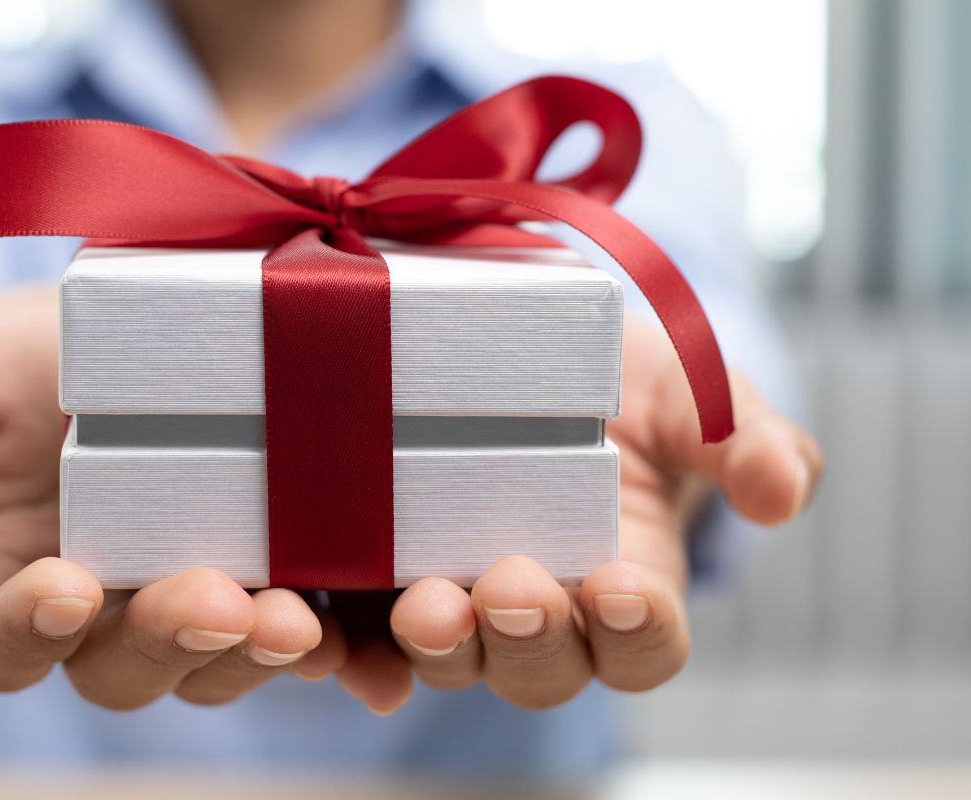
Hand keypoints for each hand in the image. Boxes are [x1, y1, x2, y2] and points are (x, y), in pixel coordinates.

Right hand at [0, 286, 347, 708]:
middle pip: (127, 666)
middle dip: (174, 641)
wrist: (90, 364)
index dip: (26, 629)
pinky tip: (372, 645)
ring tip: (304, 621)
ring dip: (262, 650)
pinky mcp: (266, 572)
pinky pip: (301, 628)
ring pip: (220, 658)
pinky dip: (340, 647)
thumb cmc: (4, 374)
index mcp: (7, 580)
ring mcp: (187, 597)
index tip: (65, 588)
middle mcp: (103, 612)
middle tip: (221, 601)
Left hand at [341, 315, 823, 711]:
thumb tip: (783, 491)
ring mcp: (455, 592)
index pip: (644, 644)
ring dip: (437, 646)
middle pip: (540, 667)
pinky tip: (331, 631)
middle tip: (511, 588)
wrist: (525, 338)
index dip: (638, 630)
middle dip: (527, 639)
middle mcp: (541, 607)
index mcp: (625, 584)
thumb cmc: (620, 374)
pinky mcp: (380, 568)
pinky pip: (362, 627)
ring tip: (424, 606)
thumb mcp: (690, 391)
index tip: (622, 585)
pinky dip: (349, 643)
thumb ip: (748, 438)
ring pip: (450, 656)